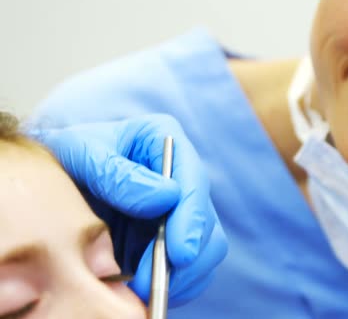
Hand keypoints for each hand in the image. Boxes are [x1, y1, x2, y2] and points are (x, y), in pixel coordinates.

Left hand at [35, 114, 227, 305]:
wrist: (55, 179)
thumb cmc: (68, 156)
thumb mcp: (81, 153)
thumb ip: (117, 174)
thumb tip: (166, 198)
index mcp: (165, 141)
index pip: (193, 181)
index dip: (192, 219)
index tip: (179, 253)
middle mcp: (182, 175)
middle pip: (207, 221)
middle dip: (186, 257)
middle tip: (151, 282)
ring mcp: (180, 209)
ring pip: (206, 248)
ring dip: (184, 275)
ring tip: (147, 291)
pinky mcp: (172, 237)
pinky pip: (191, 267)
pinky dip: (178, 284)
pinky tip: (151, 293)